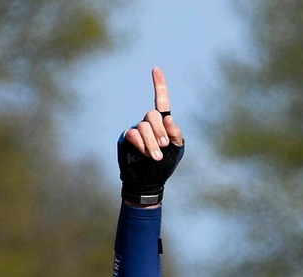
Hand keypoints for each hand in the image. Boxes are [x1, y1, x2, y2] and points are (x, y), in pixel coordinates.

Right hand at [118, 67, 184, 204]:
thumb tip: (169, 119)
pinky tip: (145, 154)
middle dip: (160, 130)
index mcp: (163, 123)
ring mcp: (136, 129)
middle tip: (165, 145)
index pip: (161, 101)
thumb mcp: (176, 150)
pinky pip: (133, 134)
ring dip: (152, 142)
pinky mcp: (126, 138)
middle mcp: (149, 123)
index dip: (159, 85)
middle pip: (152, 115)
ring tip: (156, 156)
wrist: (149, 181)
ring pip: (143, 126)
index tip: (156, 69)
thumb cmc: (164, 165)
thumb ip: (176, 134)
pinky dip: (141, 144)